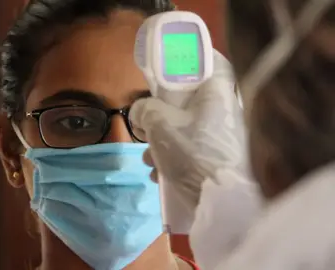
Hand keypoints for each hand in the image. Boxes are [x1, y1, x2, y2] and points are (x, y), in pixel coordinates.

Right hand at [130, 50, 248, 219]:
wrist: (220, 202)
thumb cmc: (193, 153)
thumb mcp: (161, 125)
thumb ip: (145, 109)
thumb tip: (141, 110)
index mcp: (218, 93)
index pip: (211, 60)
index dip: (190, 57)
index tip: (170, 65)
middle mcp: (225, 111)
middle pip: (191, 98)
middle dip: (163, 111)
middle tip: (148, 122)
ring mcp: (224, 136)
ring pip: (187, 126)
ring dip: (162, 139)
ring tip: (148, 158)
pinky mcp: (220, 158)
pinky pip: (192, 148)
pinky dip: (174, 157)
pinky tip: (159, 174)